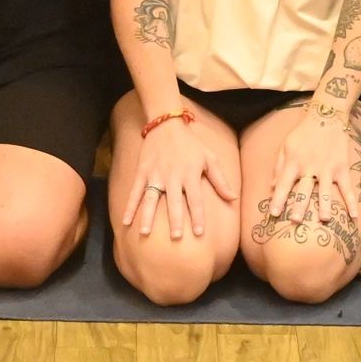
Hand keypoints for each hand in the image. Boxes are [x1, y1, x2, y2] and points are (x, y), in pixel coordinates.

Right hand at [124, 112, 237, 240]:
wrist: (166, 123)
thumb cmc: (191, 144)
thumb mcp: (209, 157)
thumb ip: (220, 180)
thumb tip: (233, 199)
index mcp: (190, 174)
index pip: (195, 199)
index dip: (197, 216)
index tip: (199, 233)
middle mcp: (172, 176)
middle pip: (174, 201)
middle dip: (175, 220)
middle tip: (175, 237)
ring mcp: (155, 174)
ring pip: (151, 198)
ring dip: (148, 215)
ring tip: (145, 233)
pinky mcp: (142, 171)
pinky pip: (135, 191)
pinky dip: (130, 206)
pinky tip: (126, 221)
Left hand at [264, 109, 356, 225]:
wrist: (326, 117)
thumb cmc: (303, 133)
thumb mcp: (286, 146)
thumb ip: (278, 167)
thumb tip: (270, 188)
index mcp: (294, 162)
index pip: (283, 184)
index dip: (277, 199)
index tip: (273, 214)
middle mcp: (310, 167)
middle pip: (304, 189)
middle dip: (299, 205)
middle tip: (295, 221)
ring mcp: (327, 168)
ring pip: (325, 190)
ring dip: (325, 205)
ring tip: (324, 220)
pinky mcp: (342, 168)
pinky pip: (347, 188)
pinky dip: (352, 202)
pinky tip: (354, 216)